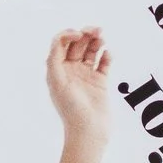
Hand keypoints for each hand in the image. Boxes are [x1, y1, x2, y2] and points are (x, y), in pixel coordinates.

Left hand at [44, 27, 112, 142]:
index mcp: (57, 70)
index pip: (61, 44)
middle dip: (86, 34)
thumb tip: (60, 39)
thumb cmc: (70, 109)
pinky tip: (109, 54)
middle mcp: (71, 71)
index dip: (68, 34)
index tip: (79, 34)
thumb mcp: (56, 82)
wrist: (88, 131)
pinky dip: (107, 56)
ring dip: (97, 42)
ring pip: (91, 51)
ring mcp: (86, 76)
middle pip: (77, 44)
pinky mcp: (100, 82)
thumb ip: (54, 59)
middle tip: (97, 30)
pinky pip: (104, 63)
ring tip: (103, 38)